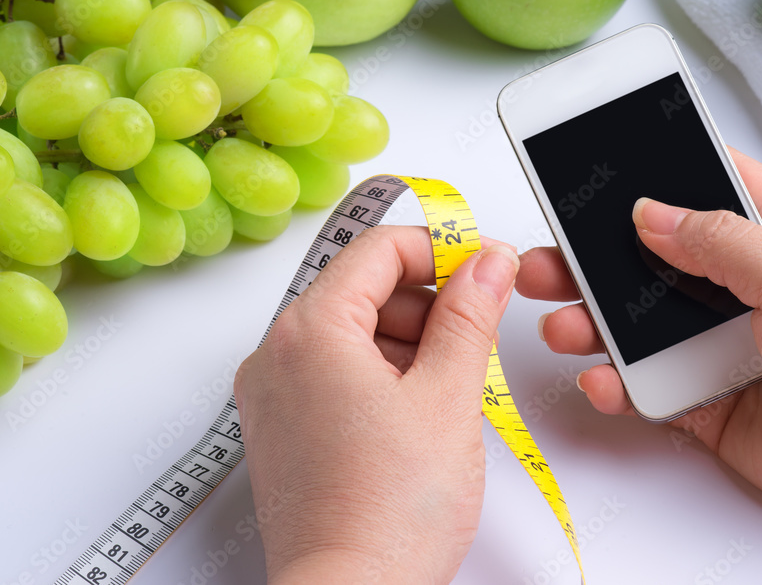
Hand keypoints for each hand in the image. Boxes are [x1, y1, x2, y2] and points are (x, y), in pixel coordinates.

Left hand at [234, 226, 519, 583]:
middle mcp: (276, 355)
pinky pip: (335, 373)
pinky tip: (420, 410)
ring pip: (351, 332)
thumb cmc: (388, 512)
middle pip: (362, 288)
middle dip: (427, 302)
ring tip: (452, 386)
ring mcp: (274, 395)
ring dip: (408, 340)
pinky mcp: (283, 429)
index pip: (378, 250)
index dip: (440, 250)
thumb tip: (486, 262)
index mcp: (308, 331)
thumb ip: (469, 316)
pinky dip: (381, 374)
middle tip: (478, 332)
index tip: (483, 267)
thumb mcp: (447, 396)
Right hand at [517, 148, 761, 551]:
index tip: (599, 170)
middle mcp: (744, 289)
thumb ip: (721, 242)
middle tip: (547, 259)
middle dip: (595, 260)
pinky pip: (648, 388)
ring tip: (560, 325)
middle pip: (653, 263)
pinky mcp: (709, 401)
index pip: (707, 190)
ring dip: (594, 324)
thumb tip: (652, 213)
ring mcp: (722, 346)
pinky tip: (601, 381)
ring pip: (640, 328)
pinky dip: (618, 387)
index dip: (656, 177)